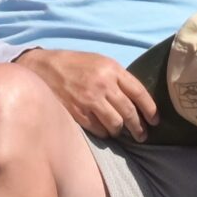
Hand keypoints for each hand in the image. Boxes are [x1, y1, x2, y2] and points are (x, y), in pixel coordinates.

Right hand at [16, 47, 157, 140]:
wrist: (41, 67)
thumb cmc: (73, 64)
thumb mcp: (98, 62)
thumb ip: (117, 78)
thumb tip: (135, 99)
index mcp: (111, 69)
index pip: (139, 93)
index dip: (150, 109)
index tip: (155, 121)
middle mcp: (103, 84)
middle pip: (129, 112)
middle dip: (138, 127)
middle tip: (141, 135)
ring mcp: (89, 100)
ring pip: (116, 124)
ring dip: (120, 131)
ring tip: (121, 133)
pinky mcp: (77, 112)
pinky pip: (99, 129)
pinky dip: (104, 133)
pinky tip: (104, 131)